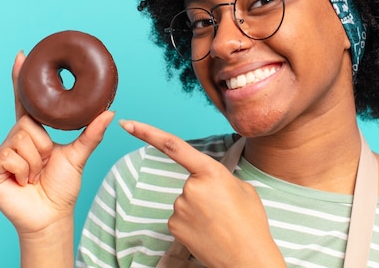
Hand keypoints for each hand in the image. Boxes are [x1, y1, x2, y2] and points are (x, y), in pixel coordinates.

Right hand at [0, 52, 114, 235]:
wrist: (52, 214)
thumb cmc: (62, 186)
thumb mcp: (78, 155)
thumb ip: (92, 133)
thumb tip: (110, 111)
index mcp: (32, 133)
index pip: (25, 102)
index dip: (20, 80)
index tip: (22, 56)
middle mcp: (14, 139)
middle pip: (27, 124)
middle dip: (42, 146)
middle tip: (44, 164)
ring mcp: (0, 154)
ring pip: (20, 140)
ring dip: (35, 161)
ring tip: (35, 174)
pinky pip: (9, 155)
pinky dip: (23, 170)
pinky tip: (22, 181)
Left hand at [120, 120, 285, 267]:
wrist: (248, 258)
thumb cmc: (251, 223)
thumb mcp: (243, 188)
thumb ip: (221, 177)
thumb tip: (209, 183)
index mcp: (210, 172)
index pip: (173, 145)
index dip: (147, 132)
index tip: (127, 124)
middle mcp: (190, 187)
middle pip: (190, 182)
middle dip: (205, 192)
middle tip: (224, 210)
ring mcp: (179, 207)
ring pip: (185, 201)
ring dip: (199, 209)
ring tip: (220, 223)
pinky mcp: (173, 226)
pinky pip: (180, 217)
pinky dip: (192, 223)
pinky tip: (208, 232)